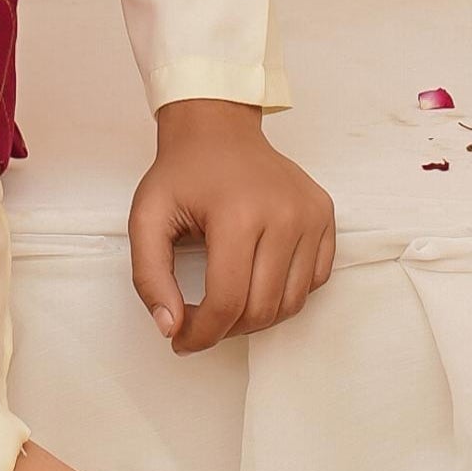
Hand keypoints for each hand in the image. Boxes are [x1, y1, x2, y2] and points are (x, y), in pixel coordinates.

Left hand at [129, 101, 336, 354]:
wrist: (218, 129)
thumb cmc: (182, 174)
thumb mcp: (146, 219)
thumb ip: (149, 278)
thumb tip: (171, 327)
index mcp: (238, 214)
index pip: (227, 301)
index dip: (202, 334)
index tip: (180, 341)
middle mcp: (284, 214)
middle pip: (262, 308)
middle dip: (225, 330)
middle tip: (198, 322)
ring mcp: (311, 215)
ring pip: (291, 302)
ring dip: (256, 318)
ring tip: (226, 304)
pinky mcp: (325, 216)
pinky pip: (315, 280)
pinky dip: (285, 295)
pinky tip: (256, 280)